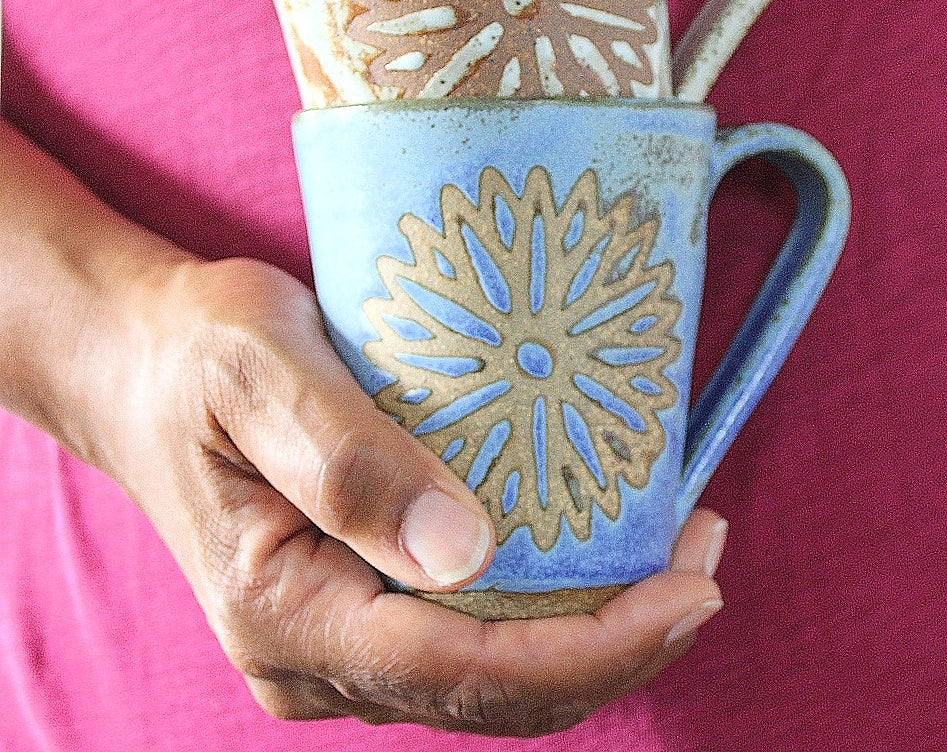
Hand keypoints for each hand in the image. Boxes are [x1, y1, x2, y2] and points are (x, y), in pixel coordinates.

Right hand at [108, 256, 725, 735]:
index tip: (690, 588)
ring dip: (594, 631)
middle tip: (706, 561)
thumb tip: (466, 553)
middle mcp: (313, 656)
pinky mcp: (357, 607)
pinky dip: (548, 609)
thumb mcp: (259, 371)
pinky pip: (470, 637)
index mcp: (285, 612)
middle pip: (494, 692)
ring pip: (491, 677)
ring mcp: (336, 643)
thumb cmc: (196, 353)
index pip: (465, 668)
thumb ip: (349, 461)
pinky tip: (597, 551)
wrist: (141, 364)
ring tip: (676, 552)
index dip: (593, 644)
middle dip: (618, 644)